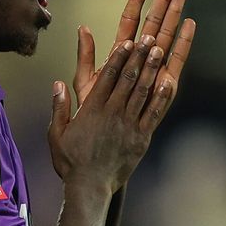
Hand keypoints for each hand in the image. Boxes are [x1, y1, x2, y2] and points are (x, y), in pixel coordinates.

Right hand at [47, 37, 168, 191]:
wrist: (89, 187)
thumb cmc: (71, 161)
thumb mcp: (56, 134)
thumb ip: (59, 108)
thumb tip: (57, 84)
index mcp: (91, 110)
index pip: (107, 77)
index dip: (119, 58)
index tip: (127, 42)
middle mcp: (112, 114)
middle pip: (128, 79)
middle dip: (139, 56)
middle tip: (149, 37)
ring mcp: (128, 125)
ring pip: (142, 92)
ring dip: (151, 69)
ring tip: (160, 50)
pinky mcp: (140, 138)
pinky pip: (153, 114)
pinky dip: (161, 97)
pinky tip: (168, 81)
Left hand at [73, 0, 195, 107]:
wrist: (104, 144)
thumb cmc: (92, 118)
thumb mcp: (84, 84)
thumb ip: (86, 57)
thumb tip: (83, 29)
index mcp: (119, 58)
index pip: (129, 23)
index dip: (136, 3)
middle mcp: (139, 63)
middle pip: (152, 27)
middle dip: (162, 4)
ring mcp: (154, 73)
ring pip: (165, 40)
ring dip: (174, 18)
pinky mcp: (164, 88)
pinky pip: (174, 64)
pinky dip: (181, 45)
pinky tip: (189, 26)